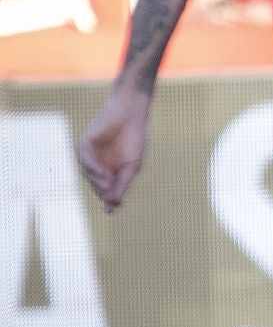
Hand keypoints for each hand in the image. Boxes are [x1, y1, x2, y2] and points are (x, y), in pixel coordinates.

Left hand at [79, 87, 152, 212]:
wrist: (131, 115)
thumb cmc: (134, 139)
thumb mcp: (132, 166)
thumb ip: (123, 183)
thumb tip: (115, 204)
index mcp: (109, 171)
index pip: (105, 189)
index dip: (108, 200)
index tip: (111, 210)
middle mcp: (97, 165)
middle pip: (96, 184)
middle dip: (103, 192)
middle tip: (110, 201)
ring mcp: (89, 155)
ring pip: (89, 173)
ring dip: (98, 182)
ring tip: (108, 187)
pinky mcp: (85, 144)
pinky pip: (85, 159)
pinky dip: (93, 168)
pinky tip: (103, 174)